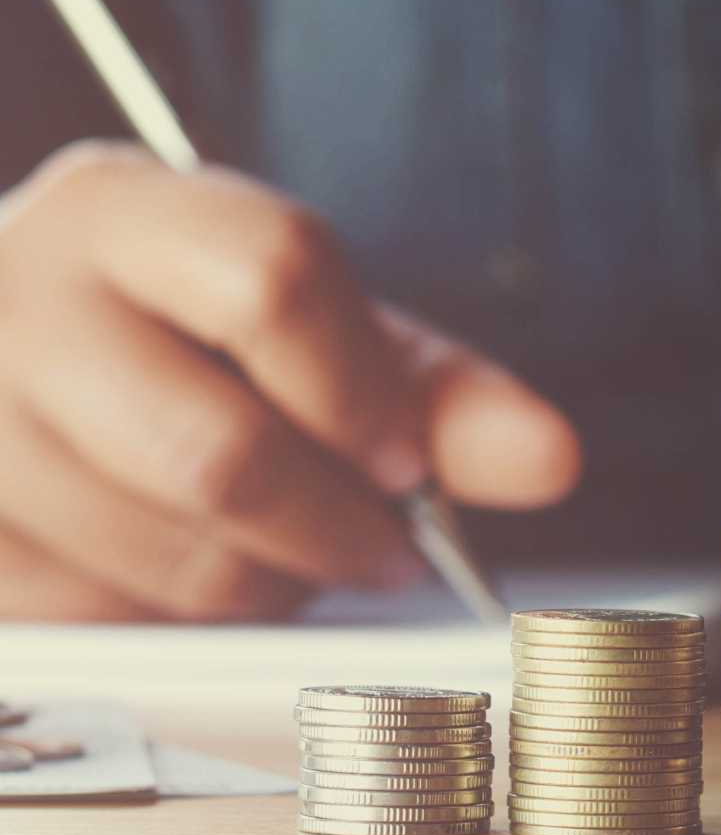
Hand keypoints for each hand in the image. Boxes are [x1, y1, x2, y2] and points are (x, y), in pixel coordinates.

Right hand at [0, 142, 579, 620]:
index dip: (364, 392)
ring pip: (172, 555)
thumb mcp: (310, 329)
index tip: (409, 463)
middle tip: (386, 548)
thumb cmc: (187, 334)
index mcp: (123, 212)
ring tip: (292, 549)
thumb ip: (433, 389)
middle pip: (221, 449)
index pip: (273, 280)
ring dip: (272, 583)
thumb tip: (552, 460)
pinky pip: (108, 622)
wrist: (18, 348)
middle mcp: (16, 300)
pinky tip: (197, 566)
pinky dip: (186, 619)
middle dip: (337, 526)